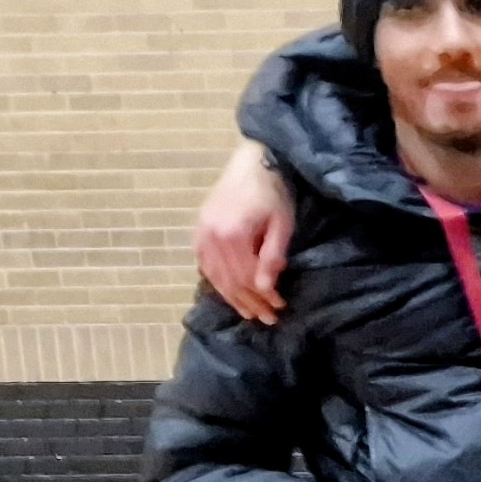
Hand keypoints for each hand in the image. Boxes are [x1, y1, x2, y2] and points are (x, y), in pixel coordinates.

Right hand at [197, 141, 298, 321]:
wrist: (251, 163)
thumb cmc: (273, 192)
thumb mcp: (282, 224)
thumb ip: (272, 256)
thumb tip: (265, 287)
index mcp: (232, 234)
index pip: (247, 276)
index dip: (264, 296)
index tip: (280, 308)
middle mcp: (211, 237)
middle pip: (230, 280)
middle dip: (250, 302)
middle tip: (268, 319)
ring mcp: (201, 233)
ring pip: (215, 275)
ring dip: (232, 297)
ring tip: (248, 312)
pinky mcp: (198, 230)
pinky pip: (204, 264)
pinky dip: (216, 281)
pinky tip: (227, 292)